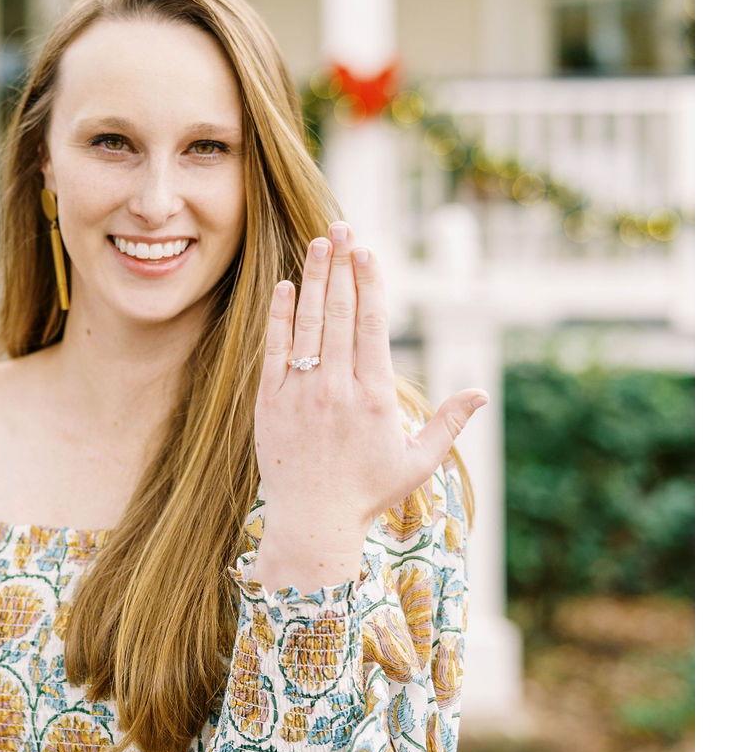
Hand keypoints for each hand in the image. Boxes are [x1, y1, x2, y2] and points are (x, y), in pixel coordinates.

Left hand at [253, 220, 487, 557]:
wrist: (312, 523)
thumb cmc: (367, 493)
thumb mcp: (417, 462)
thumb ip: (449, 423)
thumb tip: (481, 392)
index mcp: (376, 397)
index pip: (372, 325)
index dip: (369, 283)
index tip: (367, 251)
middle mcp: (338, 388)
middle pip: (339, 313)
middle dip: (341, 266)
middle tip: (342, 227)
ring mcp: (301, 393)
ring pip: (308, 324)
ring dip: (313, 279)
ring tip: (318, 243)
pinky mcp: (270, 402)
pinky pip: (276, 350)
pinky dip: (281, 317)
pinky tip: (285, 287)